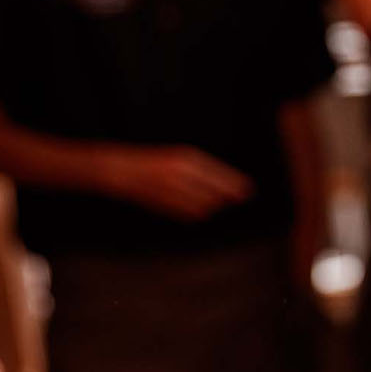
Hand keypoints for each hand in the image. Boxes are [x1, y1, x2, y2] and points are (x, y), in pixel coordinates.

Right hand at [97, 144, 253, 220]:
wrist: (121, 169)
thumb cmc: (154, 160)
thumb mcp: (179, 158)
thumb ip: (203, 170)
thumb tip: (229, 183)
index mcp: (187, 158)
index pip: (219, 174)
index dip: (235, 184)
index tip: (249, 191)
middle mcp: (181, 174)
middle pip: (214, 192)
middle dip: (227, 197)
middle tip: (239, 199)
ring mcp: (172, 190)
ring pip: (203, 205)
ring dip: (212, 206)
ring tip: (217, 204)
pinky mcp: (164, 203)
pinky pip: (188, 213)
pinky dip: (197, 213)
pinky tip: (201, 211)